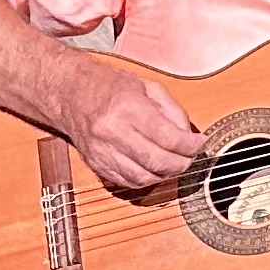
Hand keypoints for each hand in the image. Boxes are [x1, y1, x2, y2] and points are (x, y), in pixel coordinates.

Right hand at [57, 55, 204, 191]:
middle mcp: (113, 132)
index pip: (169, 137)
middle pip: (158, 162)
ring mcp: (102, 152)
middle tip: (190, 157)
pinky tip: (153, 168)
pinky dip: (146, 179)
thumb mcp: (146, 86)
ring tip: (174, 163)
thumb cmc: (108, 86)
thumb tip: (188, 135)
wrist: (70, 94)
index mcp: (128, 108)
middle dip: (182, 163)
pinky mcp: (96, 165)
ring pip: (144, 177)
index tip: (200, 143)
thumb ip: (171, 110)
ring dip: (165, 175)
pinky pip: (128, 182)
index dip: (191, 145)